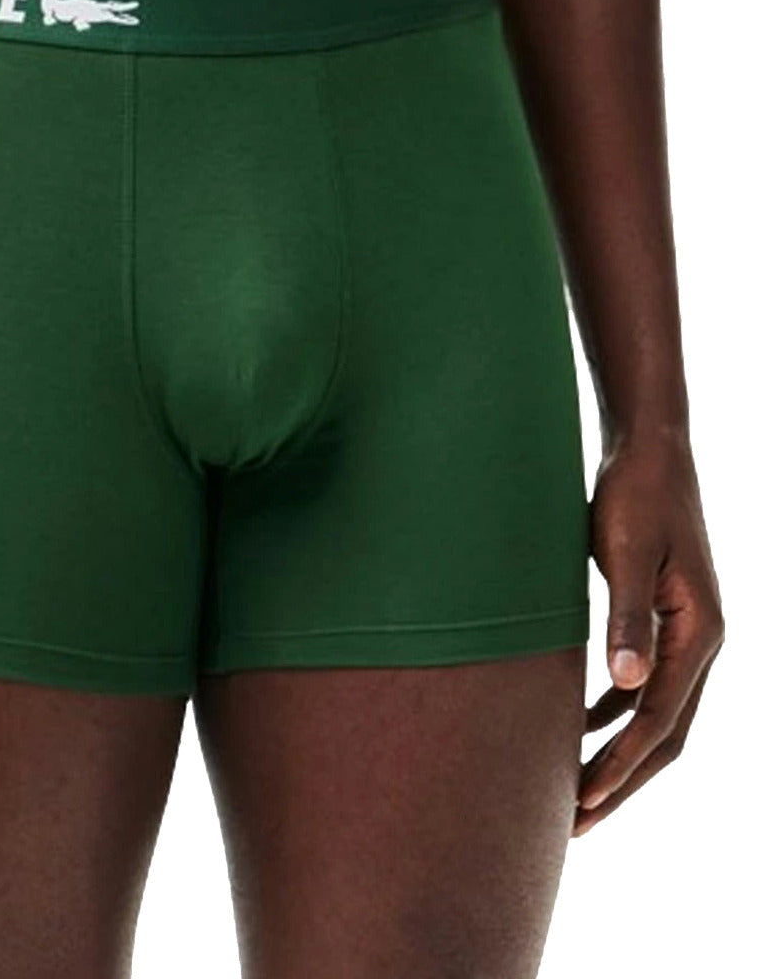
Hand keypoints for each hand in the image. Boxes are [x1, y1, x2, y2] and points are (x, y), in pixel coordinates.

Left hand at [575, 430, 723, 833]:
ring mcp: (686, 634)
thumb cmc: (634, 496)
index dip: (620, 764)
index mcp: (699, 633)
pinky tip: (576, 725)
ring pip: (657, 717)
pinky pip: (644, 686)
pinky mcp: (664, 621)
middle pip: (666, 734)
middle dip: (622, 780)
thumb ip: (625, 618)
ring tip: (573, 791)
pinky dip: (613, 715)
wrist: (648, 452)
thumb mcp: (623, 553)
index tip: (582, 800)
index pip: (659, 720)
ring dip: (617, 754)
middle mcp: (701, 642)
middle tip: (574, 822)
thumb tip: (626, 688)